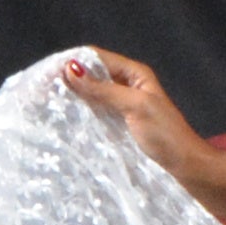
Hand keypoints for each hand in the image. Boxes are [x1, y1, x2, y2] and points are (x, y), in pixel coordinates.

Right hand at [57, 50, 215, 189]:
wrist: (185, 166)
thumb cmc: (165, 134)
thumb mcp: (134, 106)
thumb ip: (103, 89)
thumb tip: (71, 69)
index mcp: (134, 74)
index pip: (97, 58)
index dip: (74, 61)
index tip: (47, 72)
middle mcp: (127, 86)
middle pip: (93, 75)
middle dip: (69, 79)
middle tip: (41, 89)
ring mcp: (123, 106)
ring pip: (92, 94)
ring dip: (73, 97)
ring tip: (47, 103)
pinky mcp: (120, 125)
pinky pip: (96, 113)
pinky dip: (81, 113)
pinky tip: (65, 120)